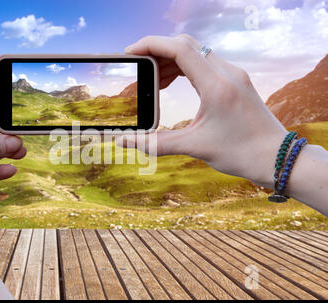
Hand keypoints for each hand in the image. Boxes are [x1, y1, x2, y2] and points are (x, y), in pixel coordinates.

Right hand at [123, 35, 286, 187]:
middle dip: (157, 52)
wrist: (277, 158)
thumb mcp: (194, 147)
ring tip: (153, 81)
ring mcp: (234, 75)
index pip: (180, 48)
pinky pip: (205, 63)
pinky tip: (172, 83)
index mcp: (217, 85)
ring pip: (195, 52)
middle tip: (138, 69)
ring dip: (170, 61)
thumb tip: (124, 143)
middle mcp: (227, 73)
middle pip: (185, 45)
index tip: (130, 53)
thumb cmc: (241, 154)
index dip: (150, 45)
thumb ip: (155, 143)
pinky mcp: (235, 81)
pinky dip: (184, 68)